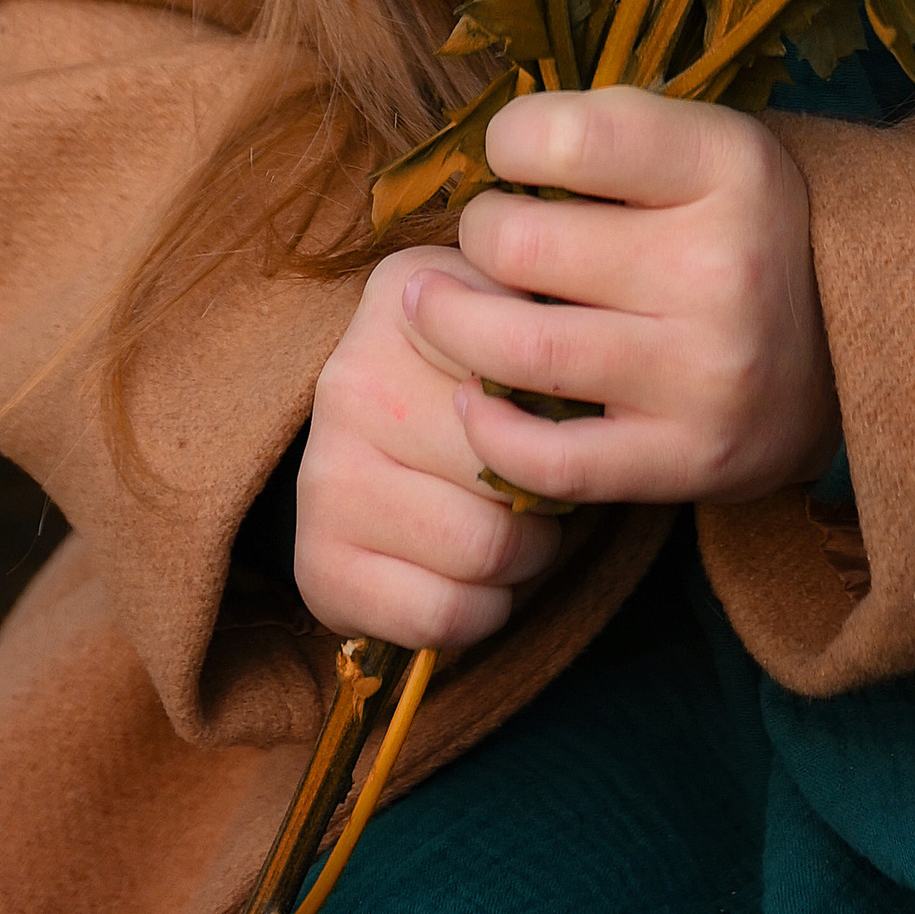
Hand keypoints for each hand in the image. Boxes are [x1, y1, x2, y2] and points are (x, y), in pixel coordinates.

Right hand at [295, 242, 567, 651]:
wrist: (372, 438)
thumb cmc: (468, 371)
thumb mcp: (509, 307)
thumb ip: (552, 307)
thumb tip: (596, 341)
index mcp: (406, 298)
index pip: (527, 364)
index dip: (565, 406)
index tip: (556, 413)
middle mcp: (350, 381)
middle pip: (509, 467)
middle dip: (550, 495)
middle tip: (545, 492)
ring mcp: (324, 476)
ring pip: (482, 549)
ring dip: (523, 558)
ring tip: (517, 532)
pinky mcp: (318, 563)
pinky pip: (439, 615)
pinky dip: (481, 611)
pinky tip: (478, 580)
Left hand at [403, 88, 840, 512]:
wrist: (850, 342)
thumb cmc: (736, 225)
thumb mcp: (703, 145)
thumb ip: (605, 135)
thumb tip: (479, 149)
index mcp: (729, 165)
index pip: (572, 138)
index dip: (510, 139)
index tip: (507, 153)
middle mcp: (724, 266)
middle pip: (524, 245)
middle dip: (477, 233)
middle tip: (482, 236)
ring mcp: (705, 373)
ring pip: (520, 352)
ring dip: (450, 324)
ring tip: (434, 304)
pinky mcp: (687, 458)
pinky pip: (550, 460)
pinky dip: (489, 429)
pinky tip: (473, 397)